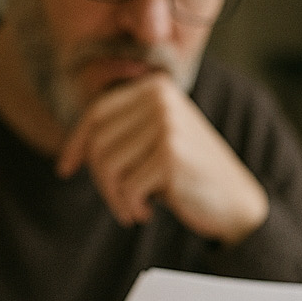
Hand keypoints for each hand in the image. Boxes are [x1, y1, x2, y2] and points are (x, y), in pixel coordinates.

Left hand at [56, 72, 268, 243]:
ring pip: (108, 164)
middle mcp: (161, 99)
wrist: (235, 201)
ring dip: (115, 196)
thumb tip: (69, 156)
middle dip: (101, 178)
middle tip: (119, 200)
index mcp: (156, 88)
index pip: (97, 113)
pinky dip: (130, 206)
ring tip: (132, 207)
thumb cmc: (187, 174)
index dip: (77, 144)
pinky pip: (127, 186)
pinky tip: (146, 212)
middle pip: (100, 141)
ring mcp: (167, 125)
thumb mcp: (153, 143)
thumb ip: (121, 135)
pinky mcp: (171, 155)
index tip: (65, 169)